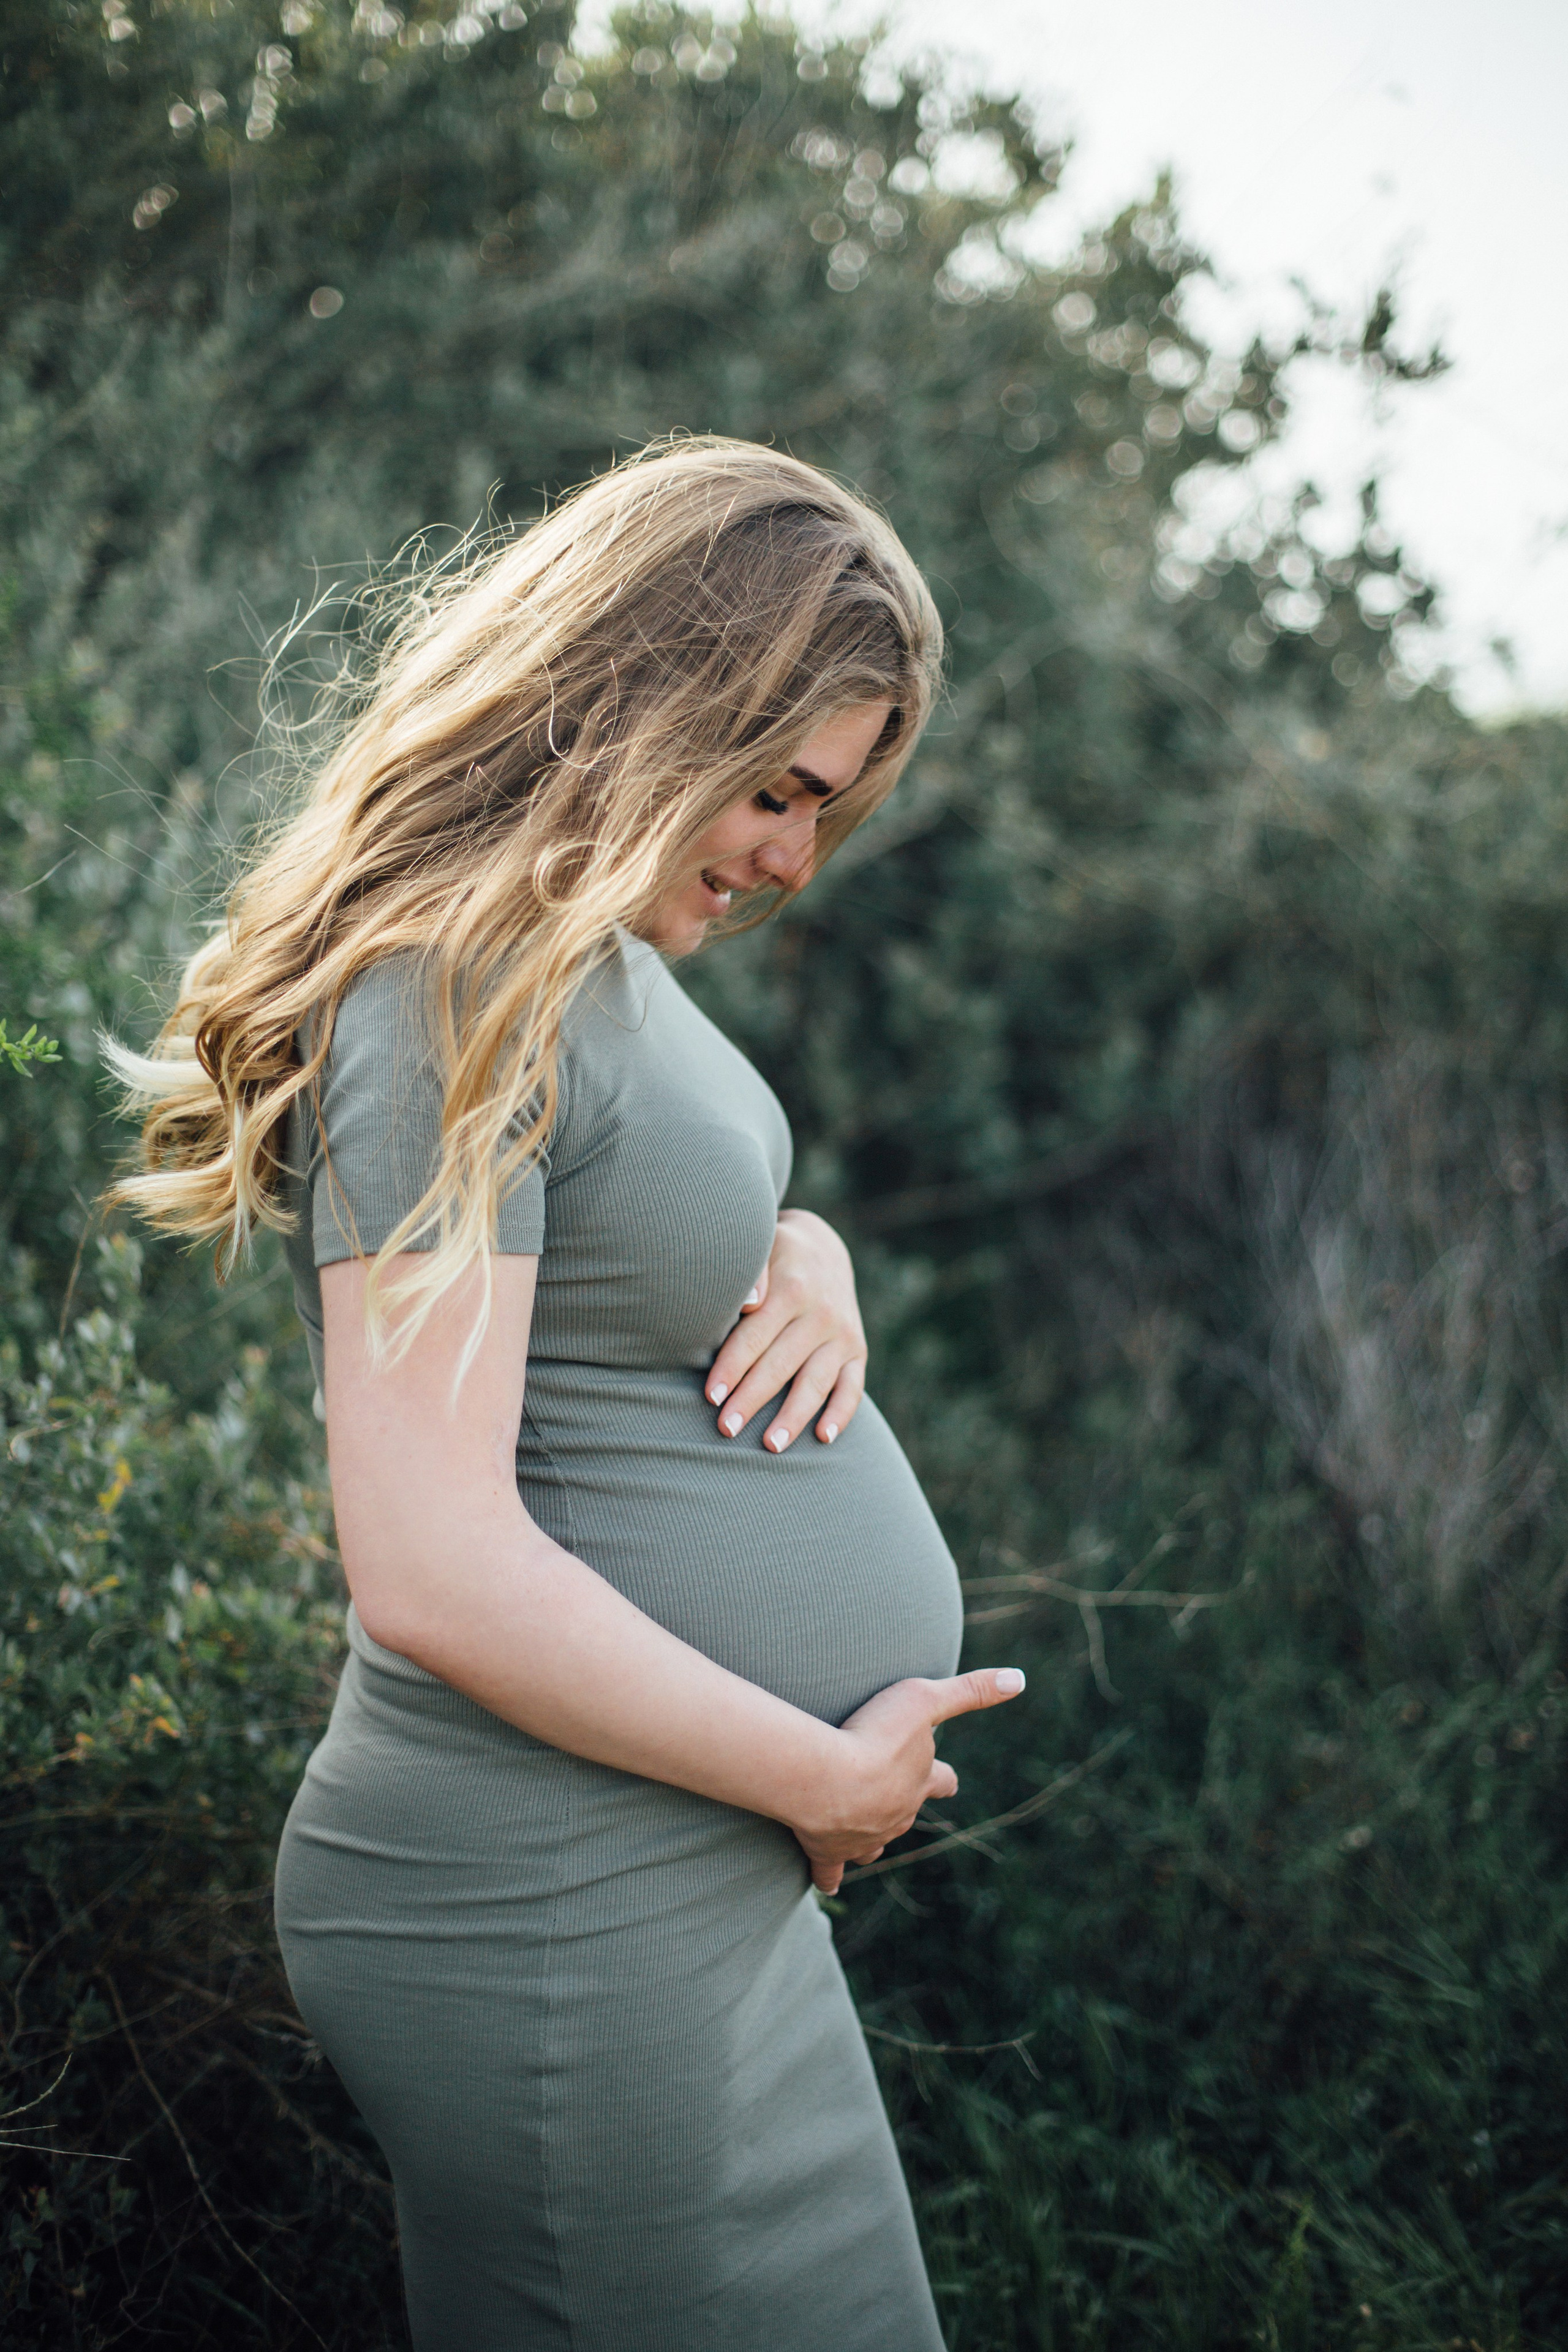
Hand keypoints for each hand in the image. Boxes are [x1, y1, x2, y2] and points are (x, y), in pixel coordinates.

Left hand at [706, 1208, 866, 1452]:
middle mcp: (821, 1314)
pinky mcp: (858, 1351)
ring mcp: (843, 1335)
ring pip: (815, 1382)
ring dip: (793, 1417)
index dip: (731, 1368)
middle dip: (751, 1400)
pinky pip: (852, 1388)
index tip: (710, 1397)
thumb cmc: (774, 1257)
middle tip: (726, 1429)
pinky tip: (823, 1438)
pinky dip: (841, 1414)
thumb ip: (752, 1274)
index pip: (755, 1337)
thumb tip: (749, 1302)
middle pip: (780, 1366)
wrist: (822, 1249)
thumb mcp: (762, 1249)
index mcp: (792, 1289)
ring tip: (771, 1445)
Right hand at [790, 1667, 1026, 1894]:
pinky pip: (830, 1872)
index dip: (943, 1777)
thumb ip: (971, 1691)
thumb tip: (1019, 1680)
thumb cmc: (876, 1735)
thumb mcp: (925, 1698)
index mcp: (921, 1781)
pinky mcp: (831, 1853)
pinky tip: (828, 1884)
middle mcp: (899, 1814)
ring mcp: (866, 1838)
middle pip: (907, 1814)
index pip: (943, 1780)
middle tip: (888, 1794)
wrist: (827, 1780)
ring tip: (863, 1833)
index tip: (945, 1779)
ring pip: (874, 1845)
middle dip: (901, 1805)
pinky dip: (829, 1876)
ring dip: (871, 1840)